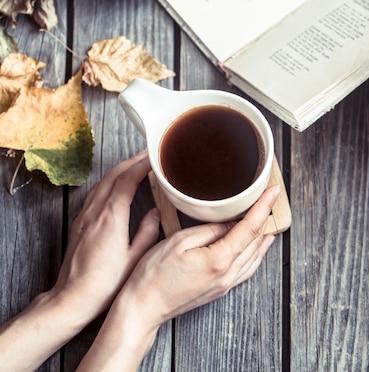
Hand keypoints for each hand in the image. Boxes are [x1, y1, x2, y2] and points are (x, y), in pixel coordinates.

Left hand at [50, 150, 160, 322]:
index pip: (127, 180)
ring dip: (120, 170)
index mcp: (111, 219)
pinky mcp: (80, 224)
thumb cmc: (105, 285)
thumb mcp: (135, 259)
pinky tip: (118, 186)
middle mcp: (95, 213)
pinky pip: (95, 194)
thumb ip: (148, 232)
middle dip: (132, 161)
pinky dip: (110, 183)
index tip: (155, 157)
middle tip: (149, 155)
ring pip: (102, 183)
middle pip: (113, 176)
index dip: (142, 164)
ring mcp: (84, 217)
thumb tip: (155, 213)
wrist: (72, 298)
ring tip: (136, 165)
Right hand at [77, 184, 280, 370]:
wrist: (143, 308)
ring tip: (267, 217)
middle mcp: (228, 274)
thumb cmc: (153, 276)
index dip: (264, 207)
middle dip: (265, 217)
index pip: (251, 228)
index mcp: (219, 260)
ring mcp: (225, 284)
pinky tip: (257, 246)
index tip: (273, 191)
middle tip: (269, 198)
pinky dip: (256, 253)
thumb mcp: (178, 242)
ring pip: (255, 256)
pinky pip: (247, 268)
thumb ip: (209, 230)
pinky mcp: (220, 289)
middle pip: (256, 241)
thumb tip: (229, 223)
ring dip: (263, 235)